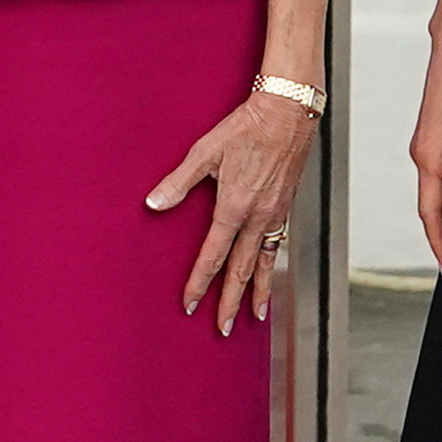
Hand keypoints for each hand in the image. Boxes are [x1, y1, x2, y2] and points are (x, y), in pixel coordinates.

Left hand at [148, 90, 318, 334]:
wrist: (288, 112)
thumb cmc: (245, 128)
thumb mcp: (204, 152)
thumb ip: (178, 182)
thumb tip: (152, 204)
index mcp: (234, 207)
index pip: (213, 257)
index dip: (199, 283)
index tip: (189, 305)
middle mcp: (258, 217)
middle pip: (241, 270)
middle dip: (230, 301)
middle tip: (223, 328)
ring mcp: (275, 213)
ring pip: (264, 262)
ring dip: (257, 291)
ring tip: (254, 315)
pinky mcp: (285, 206)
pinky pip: (277, 246)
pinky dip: (271, 266)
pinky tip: (267, 274)